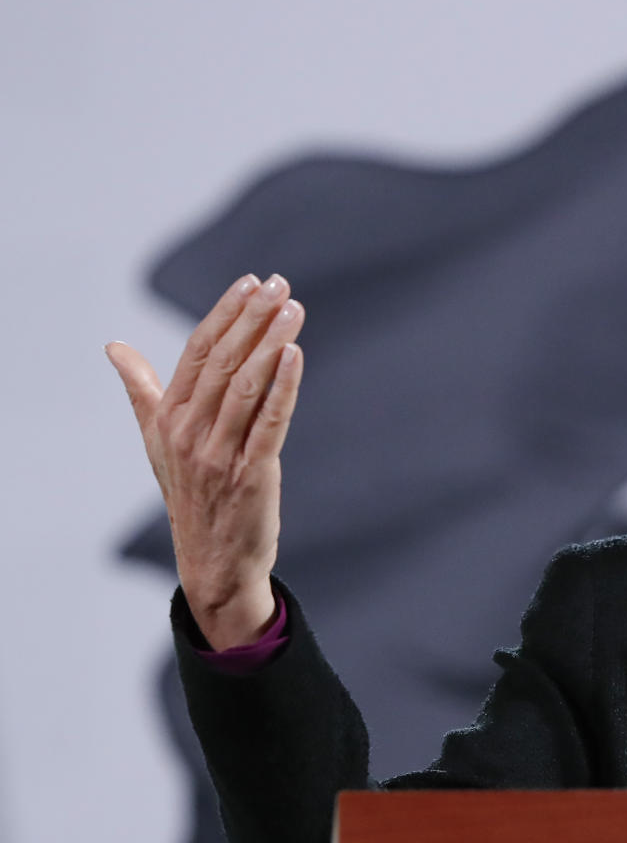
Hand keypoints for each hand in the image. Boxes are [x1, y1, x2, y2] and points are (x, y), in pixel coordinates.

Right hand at [106, 273, 305, 649]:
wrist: (212, 559)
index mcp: (167, 418)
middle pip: (223, 362)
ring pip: (247, 386)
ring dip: (271, 342)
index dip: (225, 314)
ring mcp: (219, 454)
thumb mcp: (157, 440)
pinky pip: (270, 422)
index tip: (251, 283)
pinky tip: (295, 355)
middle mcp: (189, 432)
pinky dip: (284, 386)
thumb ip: (141, 390)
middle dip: (252, 319)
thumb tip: (114, 346)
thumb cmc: (189, 493)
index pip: (197, 352)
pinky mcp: (252, 474)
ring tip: (293, 309)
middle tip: (279, 284)